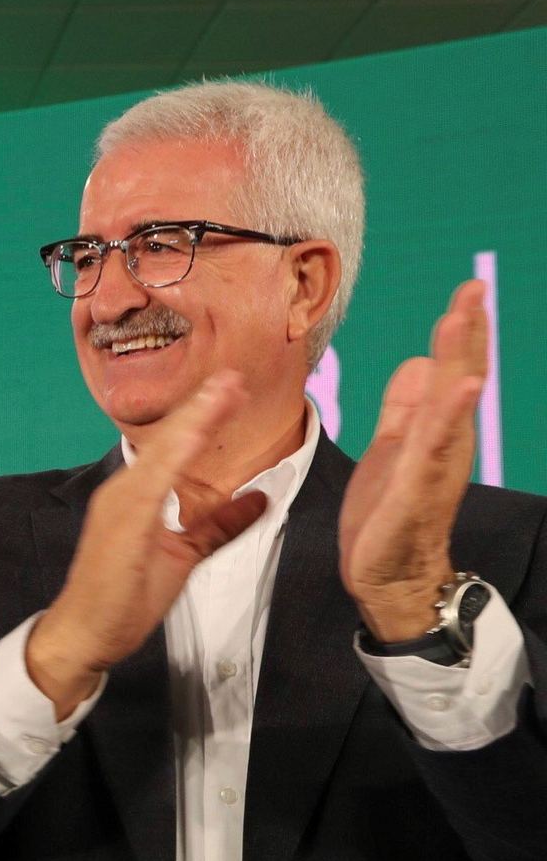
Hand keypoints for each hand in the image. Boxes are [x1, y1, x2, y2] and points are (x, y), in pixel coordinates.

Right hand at [27, 371, 269, 717]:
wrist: (84, 631)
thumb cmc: (124, 598)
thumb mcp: (182, 556)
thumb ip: (216, 526)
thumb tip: (256, 500)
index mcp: (138, 495)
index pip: (177, 448)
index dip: (204, 418)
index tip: (231, 390)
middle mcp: (125, 490)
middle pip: (169, 439)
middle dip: (202, 406)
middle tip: (235, 377)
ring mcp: (120, 502)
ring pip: (163, 450)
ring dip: (194, 418)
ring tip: (223, 390)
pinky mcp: (122, 519)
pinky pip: (154, 479)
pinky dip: (176, 452)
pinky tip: (196, 432)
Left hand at [340, 279, 487, 640]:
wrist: (385, 573)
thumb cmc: (388, 513)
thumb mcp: (393, 444)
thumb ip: (406, 405)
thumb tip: (421, 361)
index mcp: (435, 429)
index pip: (450, 371)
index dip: (459, 332)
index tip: (468, 290)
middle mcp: (445, 441)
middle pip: (458, 377)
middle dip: (466, 332)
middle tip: (474, 287)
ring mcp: (434, 464)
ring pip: (450, 402)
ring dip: (459, 359)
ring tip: (465, 318)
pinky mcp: (416, 488)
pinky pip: (435, 447)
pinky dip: (451, 414)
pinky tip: (465, 385)